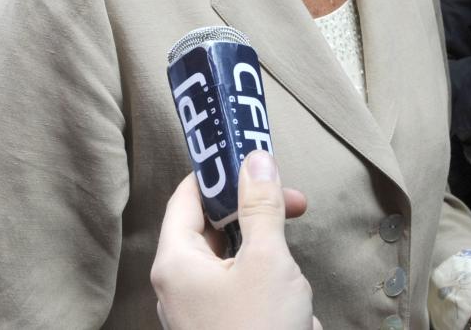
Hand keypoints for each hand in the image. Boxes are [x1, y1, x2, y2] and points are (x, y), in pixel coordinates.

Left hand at [151, 151, 320, 329]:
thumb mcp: (268, 259)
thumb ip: (261, 205)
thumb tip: (256, 158)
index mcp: (175, 262)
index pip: (188, 195)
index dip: (222, 172)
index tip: (256, 158)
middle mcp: (178, 286)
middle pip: (213, 226)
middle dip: (257, 215)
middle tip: (295, 203)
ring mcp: (197, 313)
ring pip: (234, 260)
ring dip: (270, 257)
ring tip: (293, 281)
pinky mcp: (221, 329)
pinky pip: (244, 292)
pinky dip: (271, 288)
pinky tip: (294, 309)